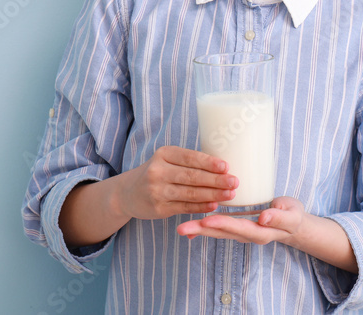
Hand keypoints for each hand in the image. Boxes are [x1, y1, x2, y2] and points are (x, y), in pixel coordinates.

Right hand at [115, 146, 237, 219]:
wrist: (128, 193)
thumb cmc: (156, 173)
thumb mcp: (166, 160)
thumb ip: (188, 162)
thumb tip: (222, 167)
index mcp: (163, 154)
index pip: (189, 157)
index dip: (208, 162)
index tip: (226, 166)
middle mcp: (158, 171)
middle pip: (192, 176)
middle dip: (216, 180)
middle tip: (234, 182)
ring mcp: (157, 191)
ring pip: (190, 193)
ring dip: (213, 194)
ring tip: (230, 194)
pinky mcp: (159, 208)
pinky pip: (185, 207)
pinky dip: (202, 207)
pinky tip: (215, 205)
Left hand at [175, 196, 306, 245]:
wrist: (292, 224)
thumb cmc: (292, 215)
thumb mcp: (292, 214)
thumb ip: (280, 217)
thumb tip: (264, 218)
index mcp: (260, 232)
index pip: (238, 227)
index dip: (223, 223)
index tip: (207, 219)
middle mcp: (246, 235)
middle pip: (222, 232)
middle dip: (202, 229)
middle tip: (182, 227)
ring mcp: (239, 232)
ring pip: (216, 231)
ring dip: (198, 229)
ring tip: (181, 227)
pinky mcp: (235, 227)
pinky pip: (217, 228)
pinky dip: (203, 228)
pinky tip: (189, 228)